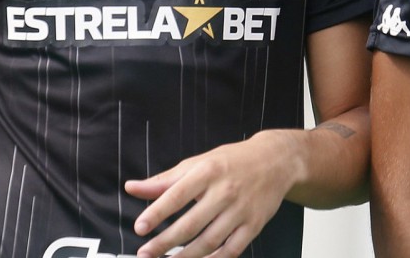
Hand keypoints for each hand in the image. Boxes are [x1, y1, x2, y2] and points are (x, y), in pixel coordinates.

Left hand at [125, 130, 302, 257]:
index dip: (157, 213)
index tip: (140, 228)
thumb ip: (164, 180)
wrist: (277, 160)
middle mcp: (225, 191)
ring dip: (184, 256)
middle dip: (164, 242)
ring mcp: (241, 210)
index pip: (178, 195)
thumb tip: (132, 188)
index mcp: (208, 171)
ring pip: (209, 242)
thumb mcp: (198, 163)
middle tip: (144, 253)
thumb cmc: (232, 161)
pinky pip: (231, 250)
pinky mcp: (254, 225)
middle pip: (191, 224)